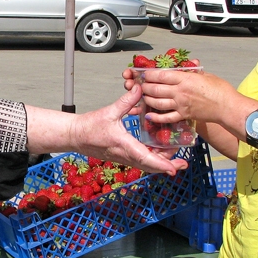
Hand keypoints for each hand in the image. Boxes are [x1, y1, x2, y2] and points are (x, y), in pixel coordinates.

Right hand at [70, 86, 187, 174]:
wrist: (75, 136)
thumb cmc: (89, 126)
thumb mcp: (109, 111)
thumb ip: (127, 101)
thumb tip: (140, 88)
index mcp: (124, 145)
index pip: (146, 158)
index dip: (161, 164)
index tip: (174, 169)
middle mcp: (125, 155)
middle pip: (150, 166)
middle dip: (167, 166)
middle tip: (182, 163)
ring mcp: (124, 157)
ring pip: (146, 165)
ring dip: (161, 163)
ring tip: (175, 159)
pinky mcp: (122, 156)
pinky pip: (140, 161)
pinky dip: (152, 160)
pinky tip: (159, 153)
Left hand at [136, 68, 234, 125]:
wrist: (228, 107)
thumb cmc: (220, 89)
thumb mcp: (206, 75)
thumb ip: (193, 71)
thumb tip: (188, 65)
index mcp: (185, 79)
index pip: (162, 75)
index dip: (150, 74)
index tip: (144, 74)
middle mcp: (180, 92)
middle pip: (156, 89)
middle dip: (145, 87)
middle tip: (140, 86)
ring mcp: (181, 105)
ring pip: (158, 102)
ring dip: (148, 100)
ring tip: (144, 97)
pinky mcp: (183, 115)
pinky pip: (166, 117)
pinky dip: (157, 117)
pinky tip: (149, 115)